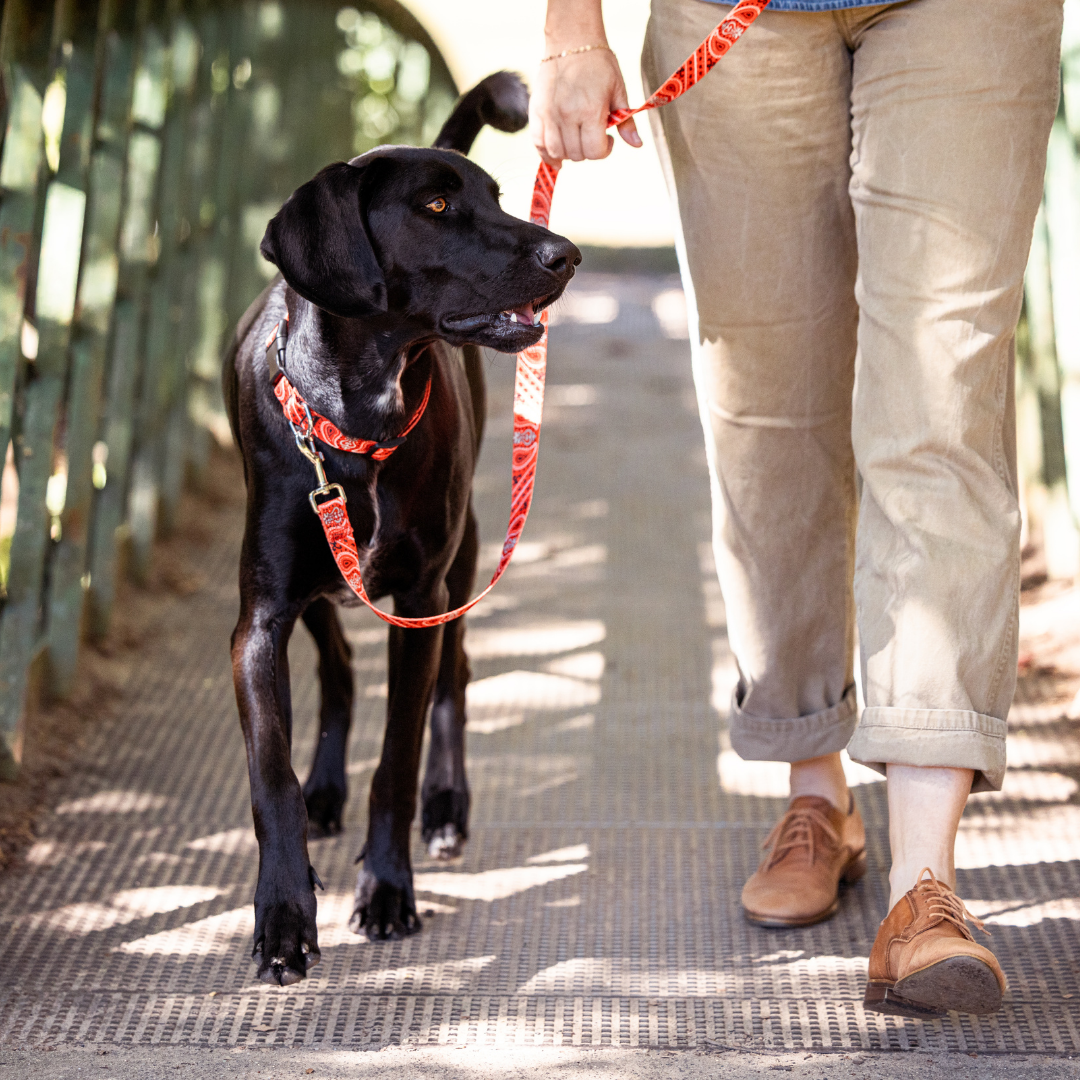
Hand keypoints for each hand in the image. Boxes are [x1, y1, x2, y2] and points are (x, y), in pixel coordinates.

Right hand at [529, 46, 642, 166]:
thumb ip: (626, 121)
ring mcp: (549, 114)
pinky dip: (547, 154)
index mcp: (590, 110)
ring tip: (577, 140)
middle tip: (593, 136)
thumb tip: (637, 145)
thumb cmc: (598, 64)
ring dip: (570, 153)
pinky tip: (557, 157)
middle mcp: (567, 115)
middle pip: (577, 154)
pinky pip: (538, 143)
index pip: (595, 151)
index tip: (608, 139)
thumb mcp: (618, 91)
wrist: (572, 40)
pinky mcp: (536, 111)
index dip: (605, 150)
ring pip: (557, 152)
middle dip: (589, 150)